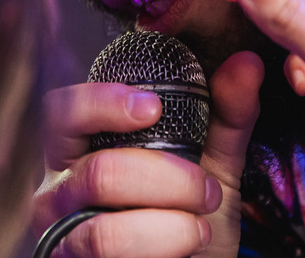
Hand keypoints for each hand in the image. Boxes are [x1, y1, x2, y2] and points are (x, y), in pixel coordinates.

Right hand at [33, 53, 262, 257]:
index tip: (152, 107)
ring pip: (105, 230)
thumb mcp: (213, 165)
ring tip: (201, 224)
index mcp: (80, 150)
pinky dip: (160, 249)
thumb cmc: (188, 219)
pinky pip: (108, 256)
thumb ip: (227, 116)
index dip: (101, 103)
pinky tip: (187, 247)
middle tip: (206, 189)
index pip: (63, 112)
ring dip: (169, 226)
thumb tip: (247, 65)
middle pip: (97, 173)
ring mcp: (62, 237)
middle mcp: (57, 190)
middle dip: (166, 181)